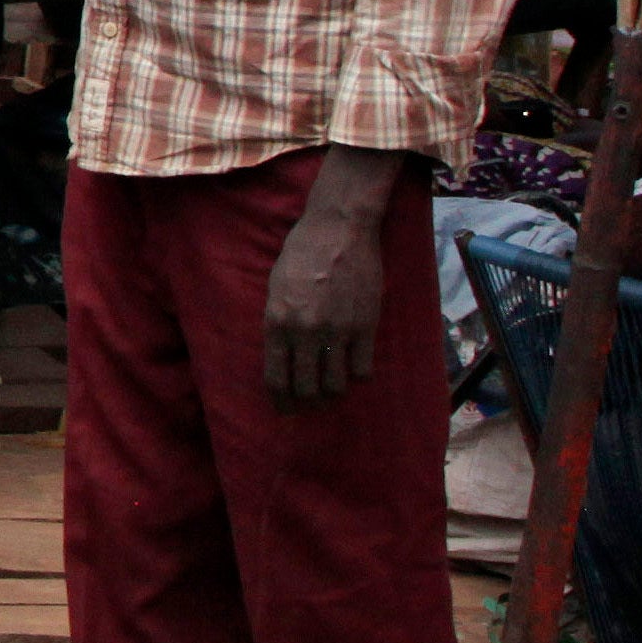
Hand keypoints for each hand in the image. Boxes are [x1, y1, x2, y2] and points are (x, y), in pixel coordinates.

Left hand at [262, 165, 392, 404]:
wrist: (339, 231)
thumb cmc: (302, 254)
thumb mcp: (275, 289)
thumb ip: (278, 324)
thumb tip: (283, 358)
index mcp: (277, 322)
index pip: (276, 377)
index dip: (280, 401)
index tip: (284, 411)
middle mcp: (305, 331)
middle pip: (305, 388)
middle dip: (305, 404)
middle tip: (309, 408)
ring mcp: (337, 331)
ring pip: (335, 385)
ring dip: (332, 395)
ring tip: (331, 393)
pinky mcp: (365, 327)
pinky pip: (362, 370)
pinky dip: (357, 376)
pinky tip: (353, 371)